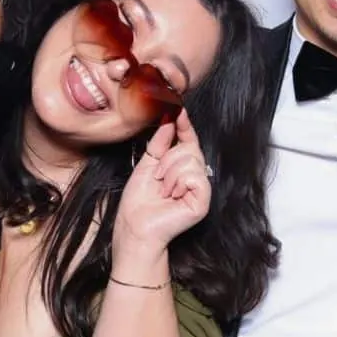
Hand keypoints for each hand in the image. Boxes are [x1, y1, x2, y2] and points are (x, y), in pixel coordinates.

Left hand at [113, 110, 210, 261]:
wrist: (134, 226)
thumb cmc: (138, 202)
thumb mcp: (147, 164)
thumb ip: (160, 142)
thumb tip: (169, 120)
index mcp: (181, 168)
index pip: (189, 141)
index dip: (185, 126)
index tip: (178, 110)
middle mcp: (194, 177)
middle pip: (190, 149)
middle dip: (168, 159)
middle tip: (157, 177)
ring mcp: (200, 189)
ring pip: (192, 160)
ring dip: (170, 173)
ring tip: (163, 190)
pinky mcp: (203, 201)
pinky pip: (195, 176)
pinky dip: (178, 182)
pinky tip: (172, 196)